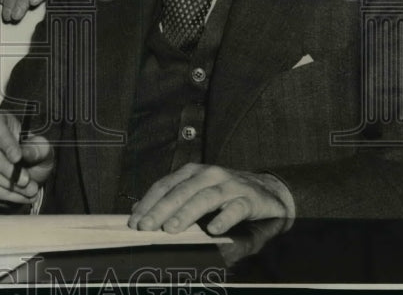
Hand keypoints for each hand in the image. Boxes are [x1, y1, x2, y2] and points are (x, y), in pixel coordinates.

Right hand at [0, 111, 53, 204]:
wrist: (27, 176)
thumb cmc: (32, 156)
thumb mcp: (43, 150)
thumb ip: (38, 149)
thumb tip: (26, 153)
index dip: (4, 141)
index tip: (18, 157)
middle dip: (6, 168)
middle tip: (26, 180)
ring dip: (7, 184)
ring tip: (29, 190)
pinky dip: (2, 195)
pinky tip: (19, 196)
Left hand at [128, 163, 293, 234]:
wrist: (267, 192)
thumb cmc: (225, 197)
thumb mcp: (197, 197)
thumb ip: (172, 203)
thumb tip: (140, 212)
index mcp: (192, 173)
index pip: (165, 186)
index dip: (148, 203)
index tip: (134, 221)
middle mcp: (209, 174)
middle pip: (181, 191)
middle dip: (161, 209)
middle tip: (147, 226)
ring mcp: (229, 185)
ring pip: (205, 197)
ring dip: (187, 212)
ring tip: (172, 228)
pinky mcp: (249, 198)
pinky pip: (236, 208)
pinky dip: (224, 218)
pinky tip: (214, 230)